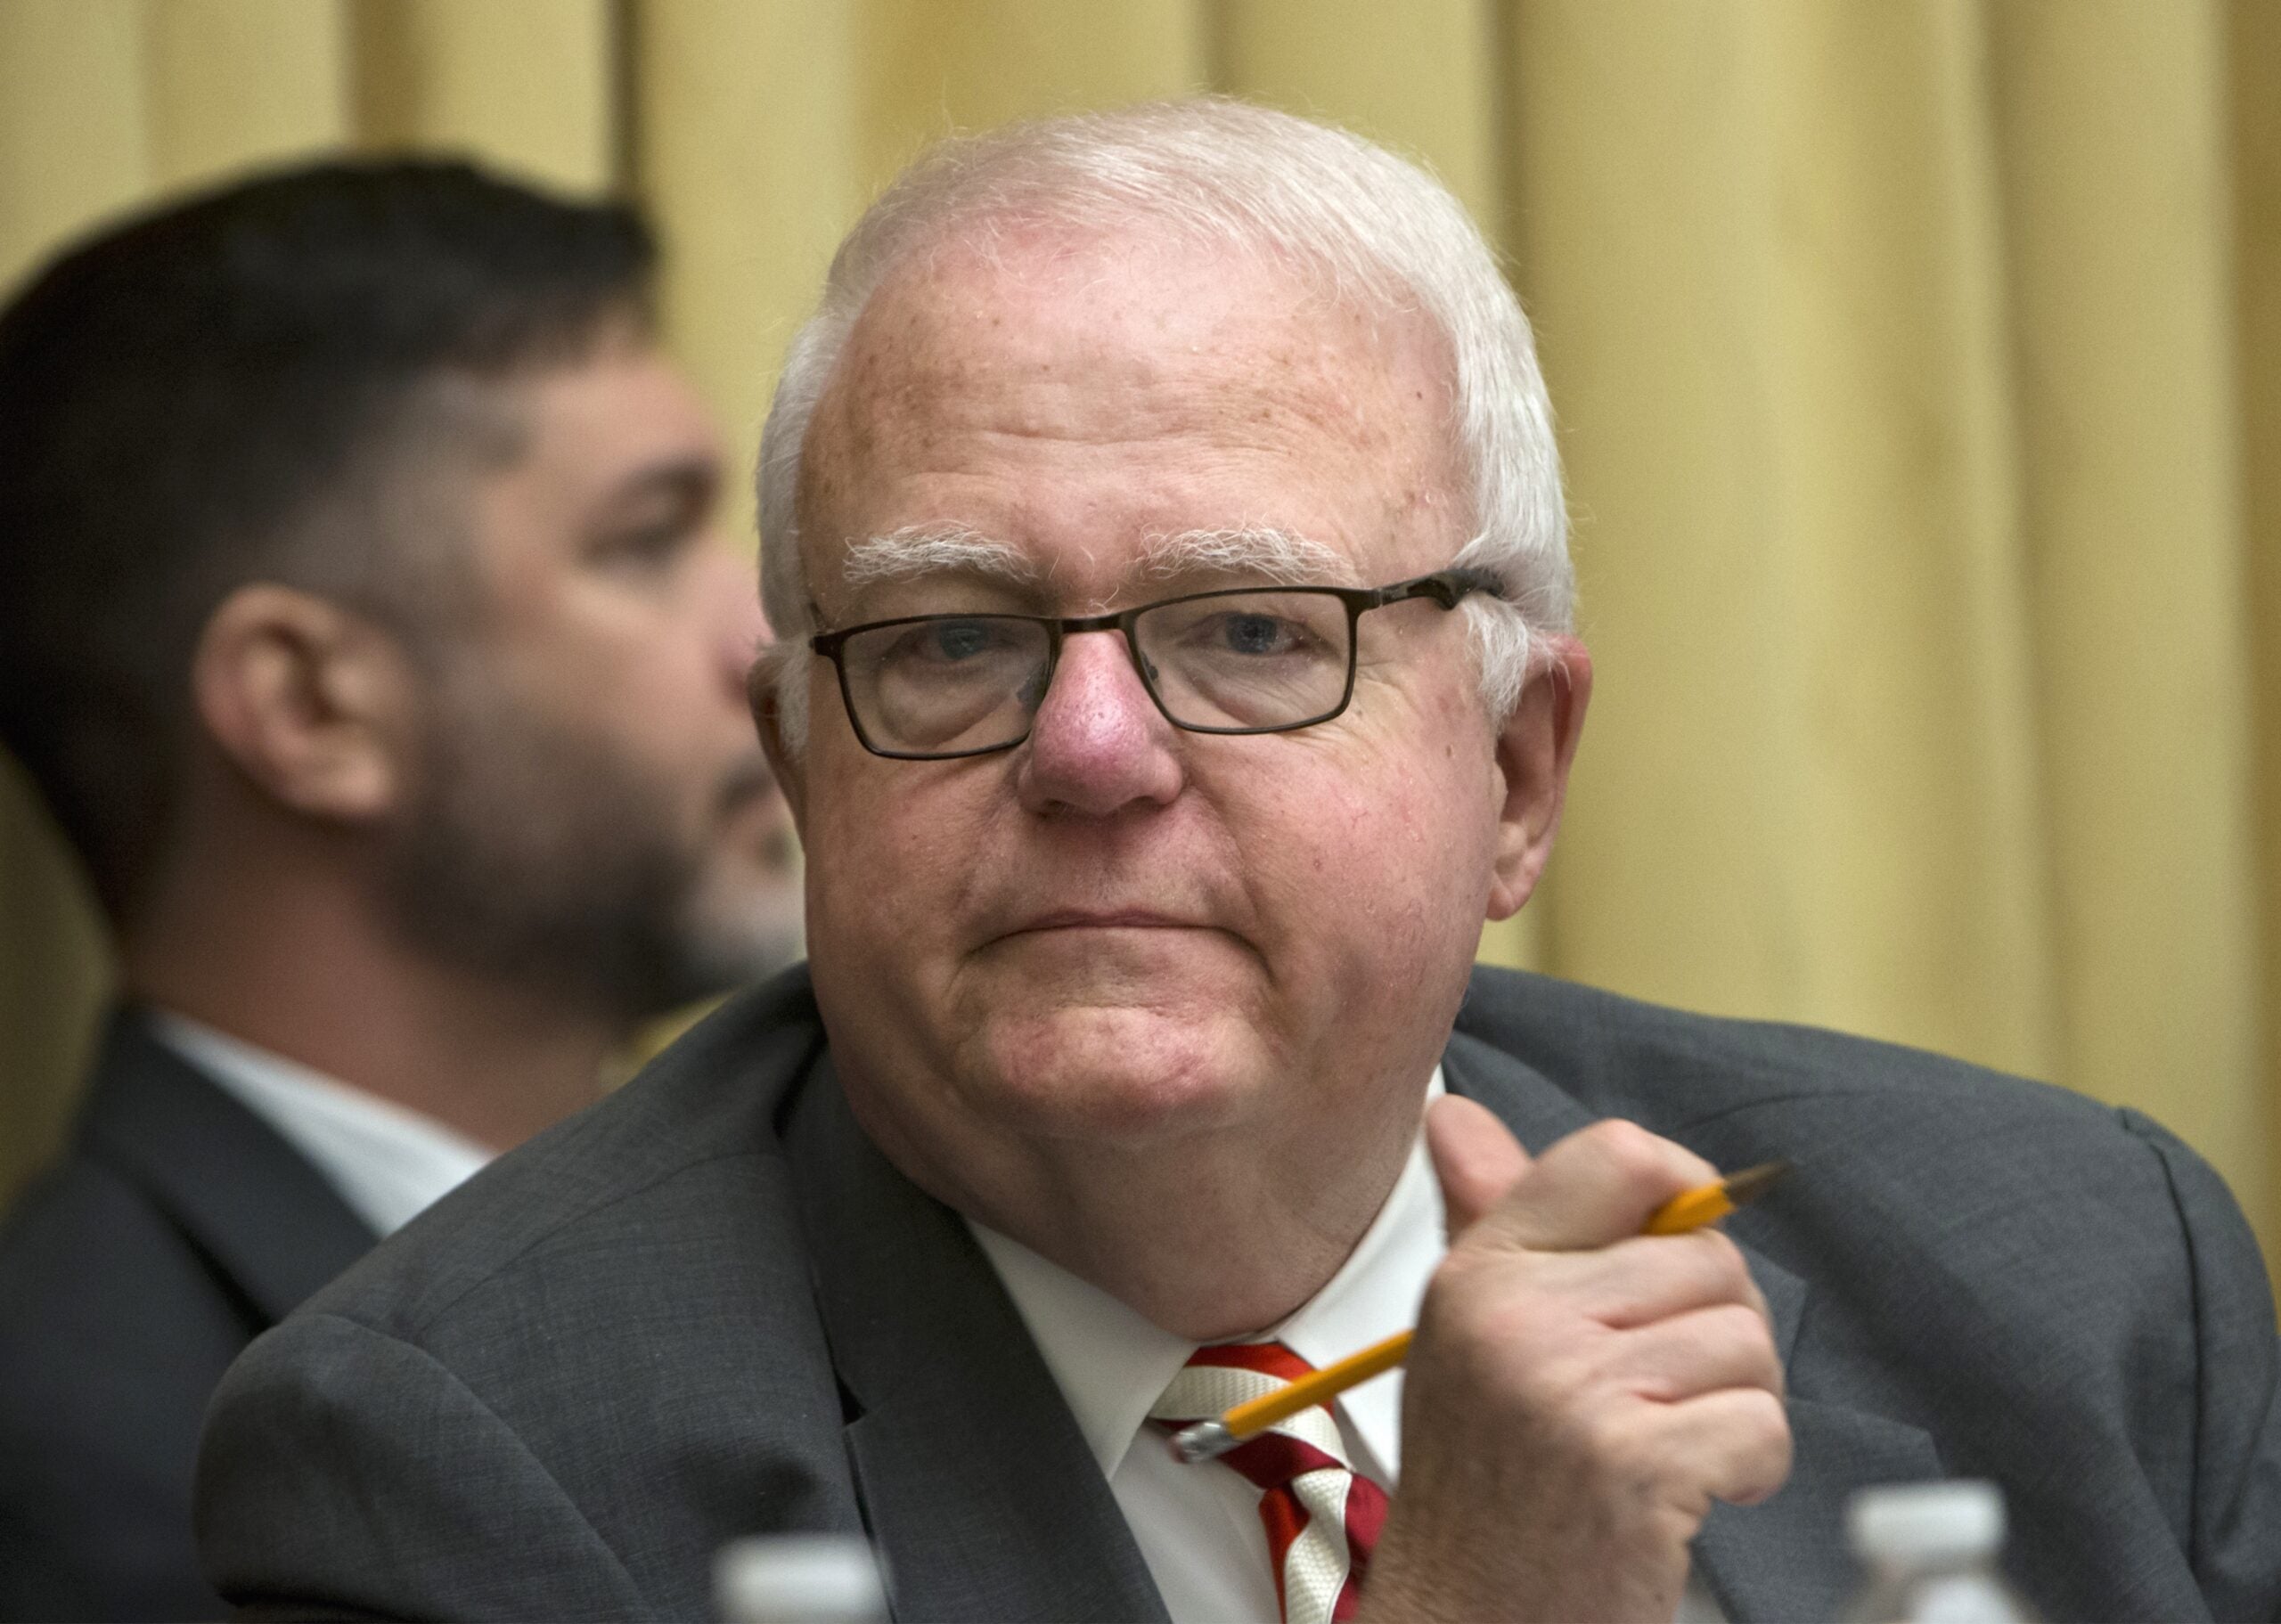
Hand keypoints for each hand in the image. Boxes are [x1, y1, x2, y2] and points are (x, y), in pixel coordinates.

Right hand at [1359, 1100, 1791, 1623]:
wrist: (1467, 1620)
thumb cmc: (1481, 1489)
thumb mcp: (1468, 1335)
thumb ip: (1490, 1220)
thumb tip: (1460, 1117)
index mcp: (1482, 1272)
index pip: (1615, 1155)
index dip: (1683, 1189)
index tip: (1682, 1245)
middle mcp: (1519, 1318)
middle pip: (1708, 1258)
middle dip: (1718, 1329)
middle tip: (1665, 1392)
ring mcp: (1573, 1390)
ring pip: (1745, 1339)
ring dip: (1736, 1402)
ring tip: (1671, 1445)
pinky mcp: (1633, 1465)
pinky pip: (1762, 1422)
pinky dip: (1750, 1467)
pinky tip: (1689, 1493)